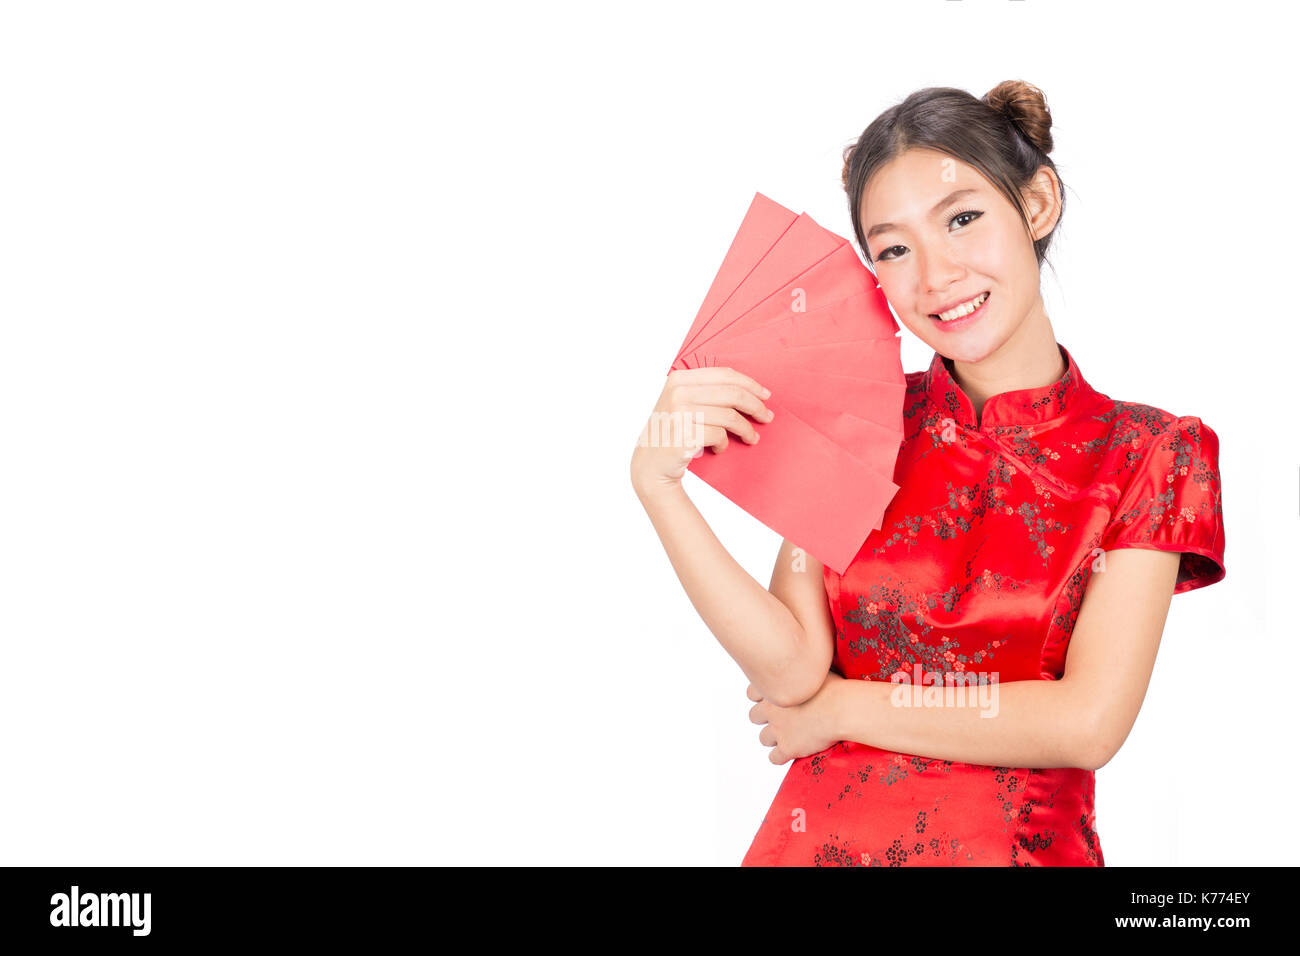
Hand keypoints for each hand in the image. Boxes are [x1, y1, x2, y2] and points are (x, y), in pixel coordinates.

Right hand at [630, 366, 774, 496]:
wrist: (650, 465)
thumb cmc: (671, 433)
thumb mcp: (681, 402)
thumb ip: (706, 391)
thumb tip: (749, 390)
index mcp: (679, 379)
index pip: (724, 375)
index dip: (750, 384)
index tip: (765, 395)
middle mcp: (678, 392)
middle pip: (732, 394)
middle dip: (755, 406)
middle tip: (767, 418)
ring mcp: (680, 413)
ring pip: (730, 417)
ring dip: (745, 429)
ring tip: (751, 438)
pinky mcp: (685, 435)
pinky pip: (720, 436)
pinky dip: (724, 444)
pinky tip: (719, 448)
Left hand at [747, 671, 845, 764]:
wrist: (841, 708)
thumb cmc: (833, 686)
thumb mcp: (814, 669)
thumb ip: (802, 670)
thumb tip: (806, 661)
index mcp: (774, 688)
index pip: (751, 693)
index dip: (762, 698)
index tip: (775, 699)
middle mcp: (771, 709)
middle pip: (754, 716)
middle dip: (765, 719)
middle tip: (782, 719)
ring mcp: (778, 729)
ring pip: (763, 738)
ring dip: (773, 738)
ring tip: (789, 736)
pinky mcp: (788, 747)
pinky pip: (774, 758)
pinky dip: (781, 757)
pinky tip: (791, 753)